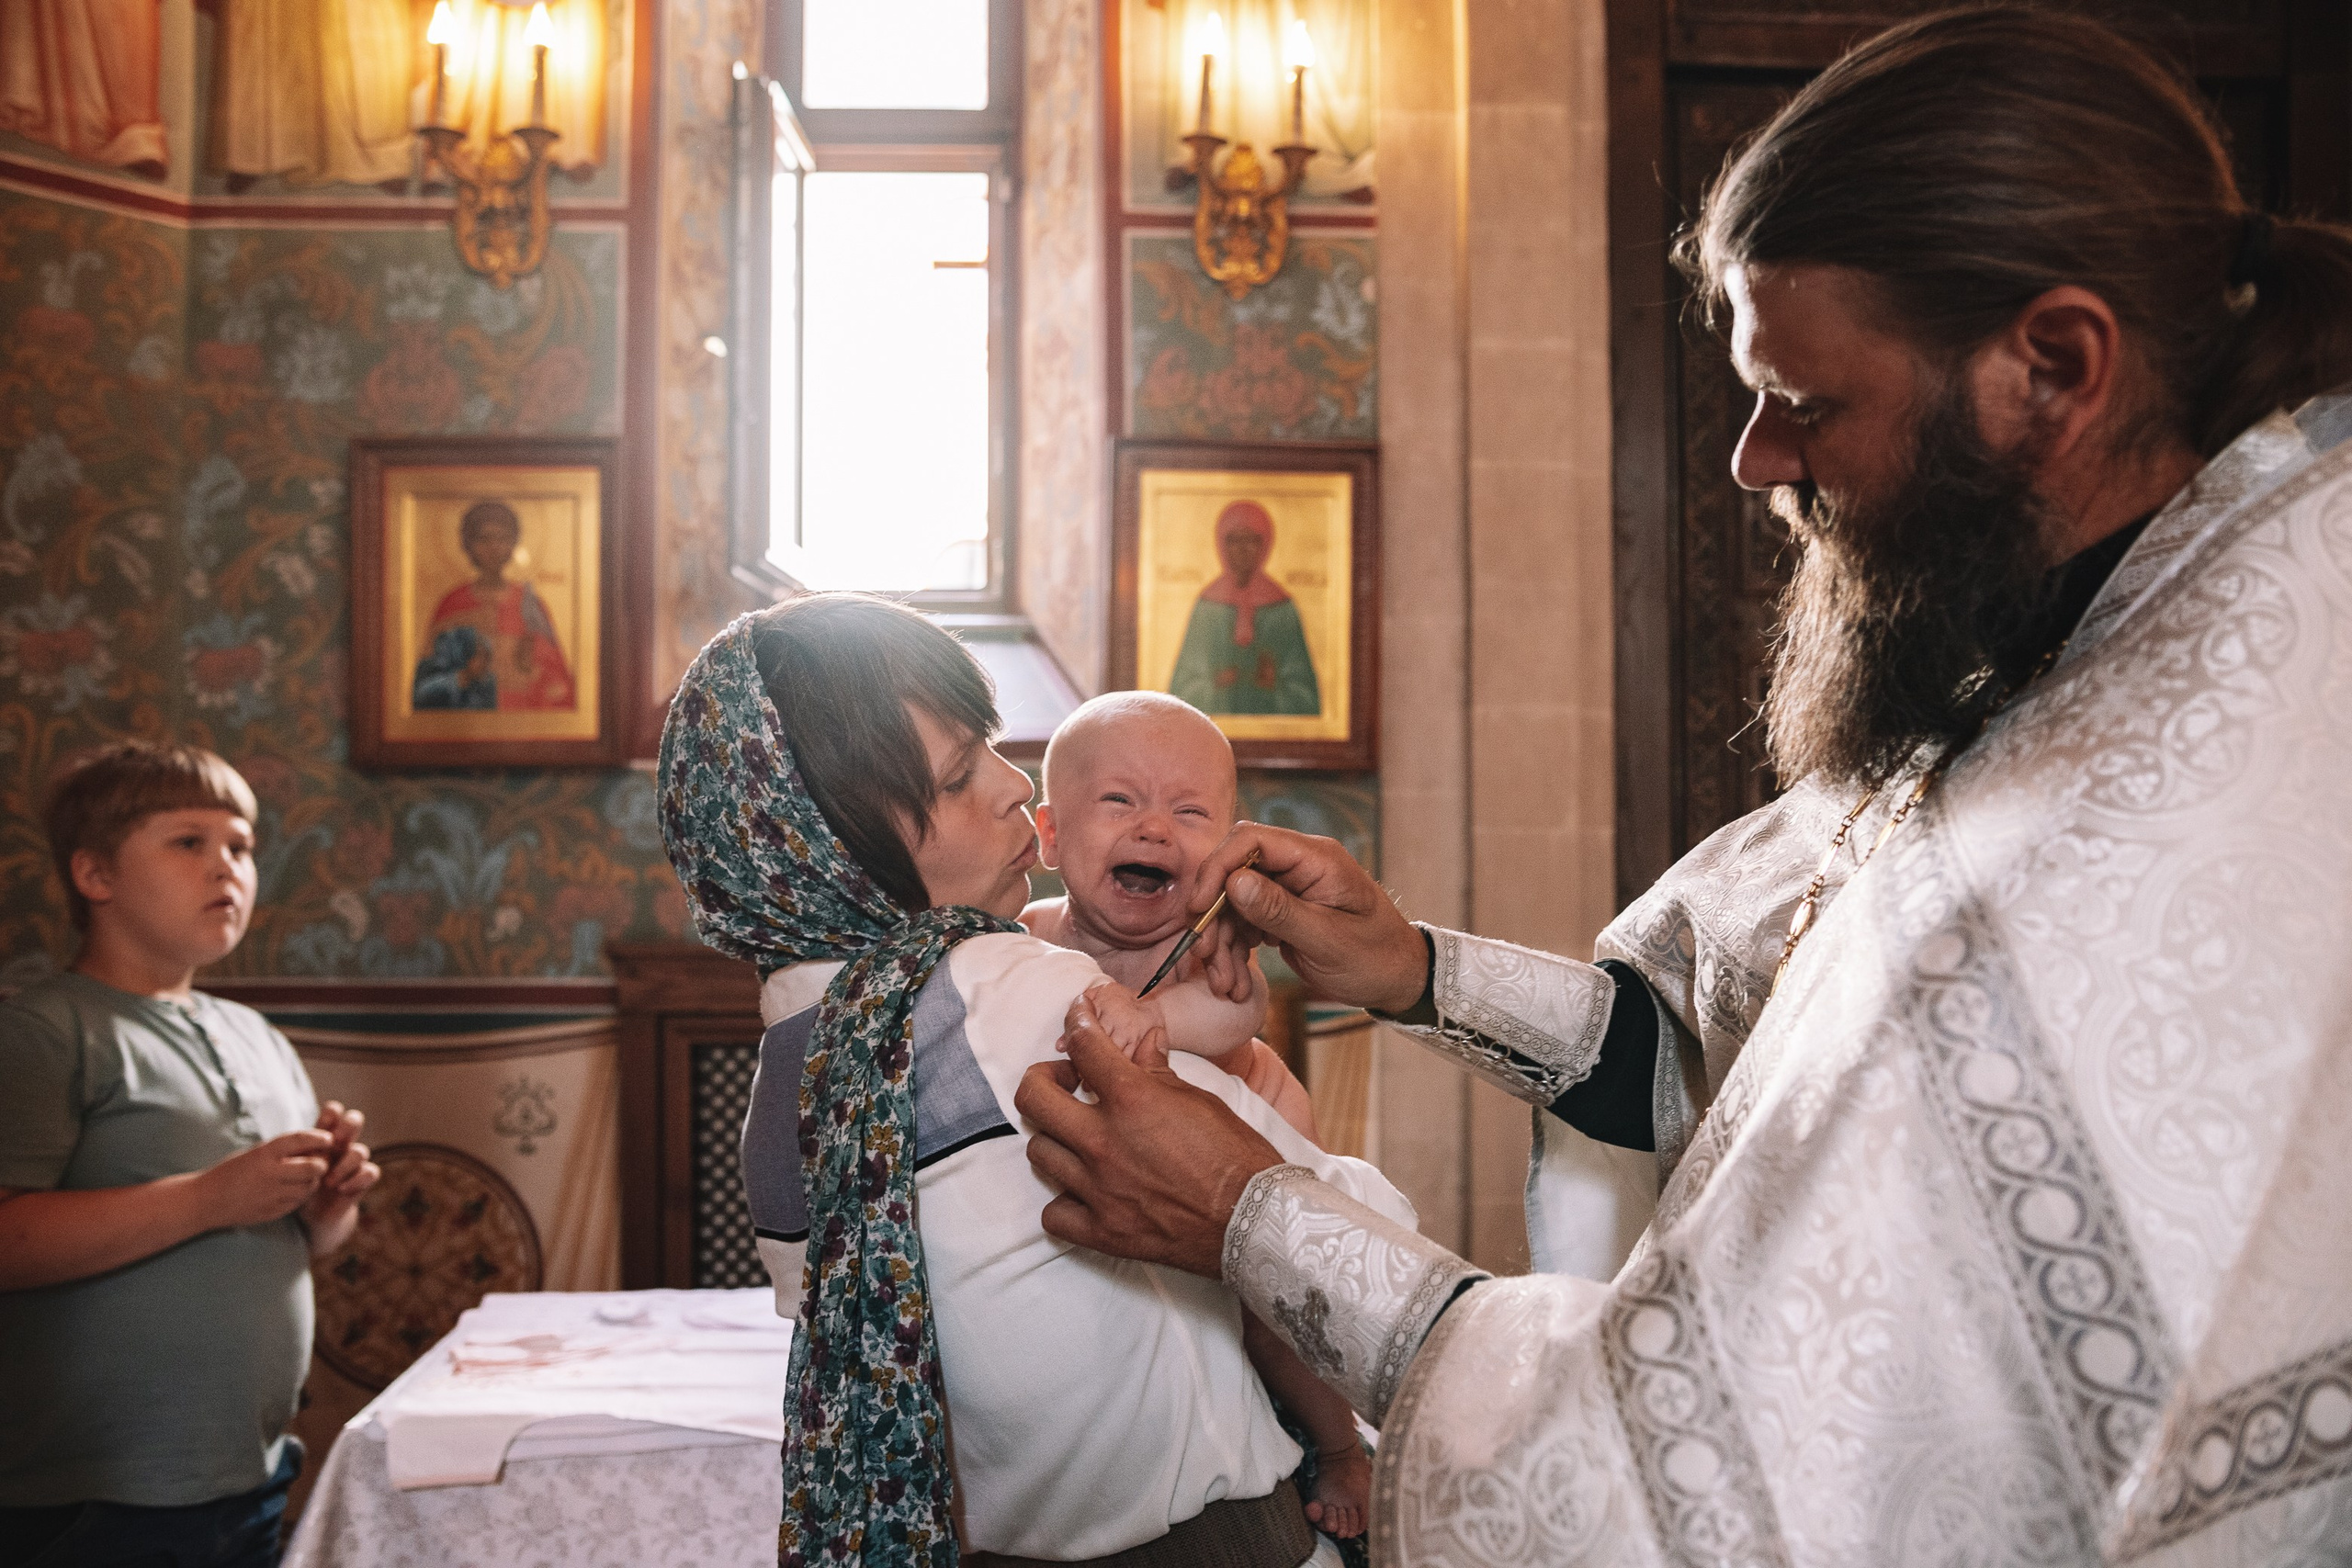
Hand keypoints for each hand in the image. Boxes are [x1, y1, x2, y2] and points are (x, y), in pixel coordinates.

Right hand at [198, 1130, 333, 1227]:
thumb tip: (315, 1144)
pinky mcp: (272, 1211)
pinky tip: (291, 1192)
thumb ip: (281, 1151)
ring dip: (312, 1182)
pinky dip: (299, 1196)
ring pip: (309, 1187)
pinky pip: (297, 1203)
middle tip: (319, 1163)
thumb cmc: (232, 1172)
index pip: (300, 1139)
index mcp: (263, 1153)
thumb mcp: (254, 1153)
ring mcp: (271, 1195)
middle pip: (314, 1167)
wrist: (205, 1201)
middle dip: (321, 1164)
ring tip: (304, 1178)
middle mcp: (270, 1173)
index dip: (318, 1138)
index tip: (329, 1139)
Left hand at [302, 1104, 380, 1237]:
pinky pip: (371, 1172)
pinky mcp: (362, 1180)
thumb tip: (301, 1145)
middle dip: (348, 1127)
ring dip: (344, 1165)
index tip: (322, 1124)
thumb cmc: (300, 1184)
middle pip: (354, 1121)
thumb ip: (298, 1155)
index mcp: (324, 1137)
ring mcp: (353, 1162)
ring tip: (328, 1182)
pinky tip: (342, 1189)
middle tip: (334, 1142)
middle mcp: (342, 1146)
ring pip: (361, 1150)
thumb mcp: (293, 1168)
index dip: (331, 1113)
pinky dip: (357, 1179)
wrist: (312, 1213)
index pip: (333, 1113)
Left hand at [1016, 994, 1282, 1277]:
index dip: (1077, 1022)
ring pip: (1039, 1152)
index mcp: (1132, 1099)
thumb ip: (1159, 1071)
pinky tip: (1082, 1191)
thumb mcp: (1200, 1100)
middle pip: (1033, 1097)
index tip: (1078, 1017)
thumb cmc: (1237, 1156)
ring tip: (1079, 1137)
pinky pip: (1053, 1213)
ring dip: (1056, 1138)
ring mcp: (1098, 1189)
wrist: (1257, 1222)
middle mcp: (1104, 1141)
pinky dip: (1063, 1200)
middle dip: (1043, 1079)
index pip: (1082, 1045)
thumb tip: (1144, 1040)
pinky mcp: (1102, 1231)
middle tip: (1065, 1082)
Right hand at [1187, 824, 1428, 1014]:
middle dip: (1214, 916)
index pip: (1250, 840)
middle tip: (1205, 954)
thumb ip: (1280, 911)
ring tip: (1225, 985)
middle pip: (1233, 872)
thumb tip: (1234, 882)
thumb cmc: (1375, 957)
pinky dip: (1234, 953)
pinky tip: (1234, 982)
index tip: (1200, 906)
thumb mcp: (1327, 940)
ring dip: (1222, 944)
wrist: (1398, 979)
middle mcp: (1297, 866)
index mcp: (1315, 858)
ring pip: (1233, 904)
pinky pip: (1244, 924)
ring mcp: (1287, 888)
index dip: (1218, 868)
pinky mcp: (1280, 911)